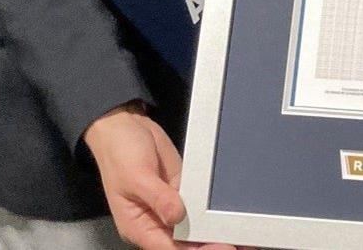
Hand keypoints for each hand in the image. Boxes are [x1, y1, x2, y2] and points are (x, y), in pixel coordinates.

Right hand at [83, 107, 236, 249]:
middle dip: (210, 243)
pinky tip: (232, 211)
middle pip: (186, 243)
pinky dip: (214, 209)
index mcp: (139, 227)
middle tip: (237, 241)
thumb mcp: (135, 175)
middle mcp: (157, 222)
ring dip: (216, 229)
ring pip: (196, 227)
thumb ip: (157, 197)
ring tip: (243, 232)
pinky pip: (200, 204)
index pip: (169, 249)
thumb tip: (178, 216)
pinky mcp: (183, 190)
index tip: (220, 245)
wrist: (124, 125)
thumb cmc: (119, 153)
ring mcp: (171, 206)